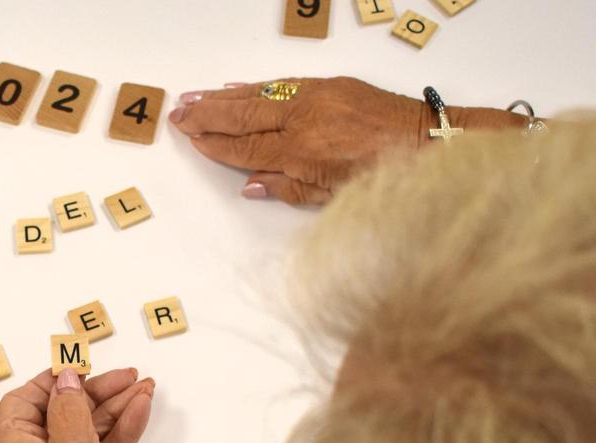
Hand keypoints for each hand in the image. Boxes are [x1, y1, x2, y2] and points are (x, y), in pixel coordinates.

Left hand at [0, 368, 178, 442]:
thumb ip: (69, 404)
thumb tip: (65, 379)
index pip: (21, 401)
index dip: (52, 380)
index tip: (78, 364)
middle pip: (55, 413)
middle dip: (92, 391)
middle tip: (121, 375)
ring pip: (81, 429)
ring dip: (111, 406)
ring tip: (140, 385)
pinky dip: (117, 429)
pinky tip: (139, 408)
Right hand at [170, 77, 424, 205]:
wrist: (426, 143)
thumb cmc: (383, 179)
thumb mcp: (332, 197)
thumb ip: (287, 189)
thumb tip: (250, 185)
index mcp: (301, 152)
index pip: (246, 148)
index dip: (216, 146)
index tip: (193, 140)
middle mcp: (303, 120)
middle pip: (243, 116)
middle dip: (207, 115)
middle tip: (178, 113)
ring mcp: (315, 97)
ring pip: (257, 95)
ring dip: (221, 97)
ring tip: (193, 98)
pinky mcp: (329, 85)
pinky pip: (280, 83)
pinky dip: (253, 86)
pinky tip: (233, 87)